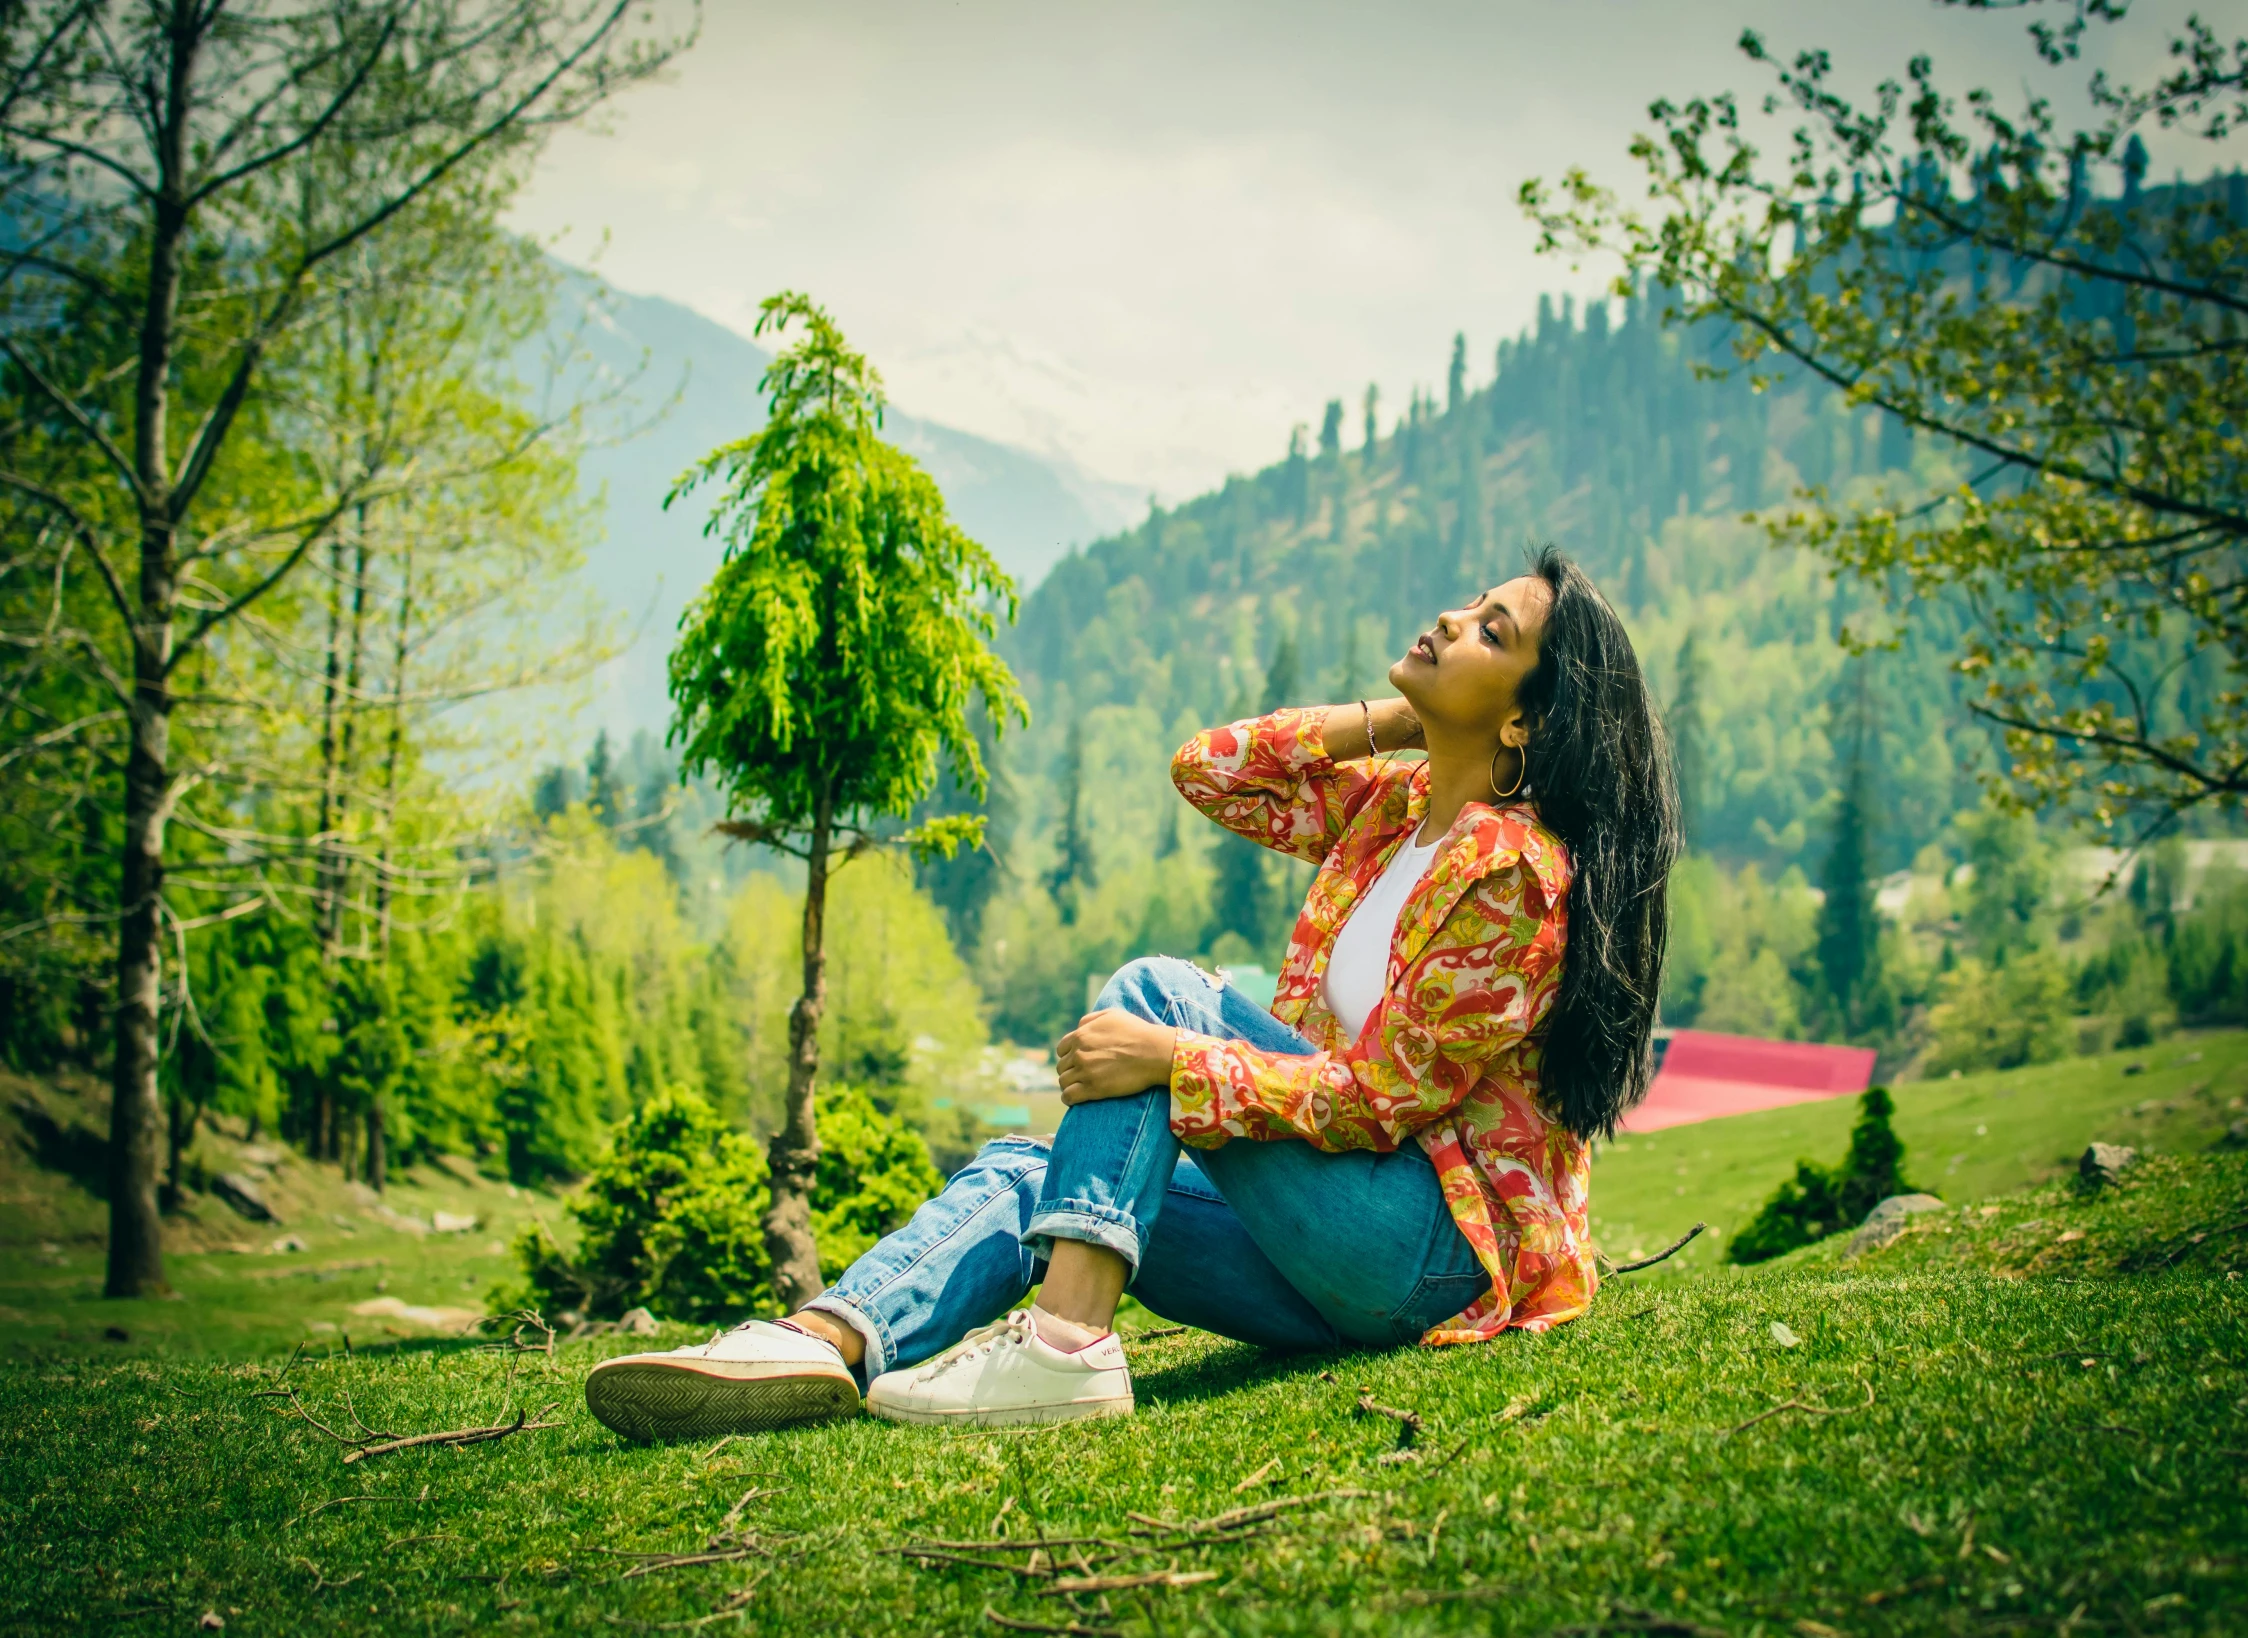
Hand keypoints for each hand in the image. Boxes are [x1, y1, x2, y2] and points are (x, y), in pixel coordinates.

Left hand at [1056, 1010, 1179, 1105]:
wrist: (1153, 1052)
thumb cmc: (1137, 1032)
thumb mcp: (1112, 1015)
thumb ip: (1090, 1019)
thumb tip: (1078, 1027)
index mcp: (1081, 1036)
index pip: (1061, 1049)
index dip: (1068, 1055)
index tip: (1076, 1061)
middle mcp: (1079, 1053)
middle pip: (1062, 1066)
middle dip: (1070, 1070)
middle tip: (1080, 1075)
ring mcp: (1085, 1072)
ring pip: (1064, 1082)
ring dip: (1069, 1085)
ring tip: (1077, 1088)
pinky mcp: (1093, 1089)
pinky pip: (1069, 1096)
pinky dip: (1069, 1099)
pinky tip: (1074, 1099)